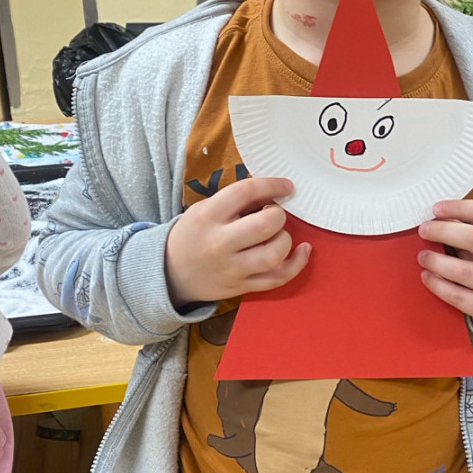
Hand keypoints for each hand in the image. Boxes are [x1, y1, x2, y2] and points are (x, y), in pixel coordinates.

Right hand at [164, 177, 310, 306]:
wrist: (169, 273)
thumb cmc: (193, 235)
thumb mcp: (205, 209)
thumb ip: (236, 201)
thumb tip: (273, 193)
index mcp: (208, 216)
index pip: (246, 192)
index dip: (272, 185)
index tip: (286, 186)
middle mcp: (220, 243)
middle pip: (265, 225)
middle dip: (278, 214)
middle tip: (273, 213)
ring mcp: (231, 269)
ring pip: (274, 254)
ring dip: (285, 239)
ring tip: (278, 234)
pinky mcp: (241, 287)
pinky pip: (277, 278)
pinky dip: (296, 265)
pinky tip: (303, 251)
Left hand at [418, 200, 472, 336]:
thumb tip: (440, 217)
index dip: (460, 207)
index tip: (436, 208)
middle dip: (444, 231)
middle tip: (424, 230)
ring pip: (464, 271)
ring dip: (436, 261)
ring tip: (423, 256)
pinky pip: (458, 297)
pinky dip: (438, 285)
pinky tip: (428, 276)